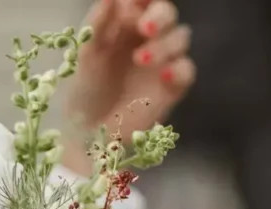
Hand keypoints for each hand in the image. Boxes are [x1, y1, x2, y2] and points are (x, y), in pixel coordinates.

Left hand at [64, 0, 195, 172]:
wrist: (86, 133)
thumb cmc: (84, 90)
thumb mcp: (85, 56)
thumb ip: (97, 26)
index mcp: (126, 25)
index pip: (143, 1)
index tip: (132, 0)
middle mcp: (148, 38)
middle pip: (167, 13)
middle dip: (160, 15)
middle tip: (144, 26)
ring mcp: (163, 62)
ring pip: (180, 38)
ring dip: (164, 44)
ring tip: (140, 59)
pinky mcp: (172, 87)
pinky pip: (186, 70)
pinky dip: (178, 69)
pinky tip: (162, 75)